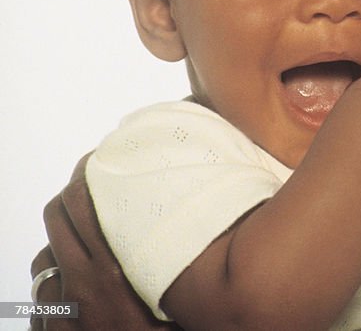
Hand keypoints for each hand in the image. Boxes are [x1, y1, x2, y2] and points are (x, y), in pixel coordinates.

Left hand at [31, 154, 176, 329]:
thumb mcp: (179, 306)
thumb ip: (184, 275)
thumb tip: (206, 246)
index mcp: (111, 271)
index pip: (84, 205)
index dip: (85, 176)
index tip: (99, 160)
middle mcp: (79, 283)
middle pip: (56, 219)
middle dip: (68, 196)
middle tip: (89, 182)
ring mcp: (59, 307)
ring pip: (44, 255)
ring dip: (59, 241)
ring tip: (83, 235)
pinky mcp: (50, 326)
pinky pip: (41, 292)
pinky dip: (53, 279)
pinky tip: (71, 282)